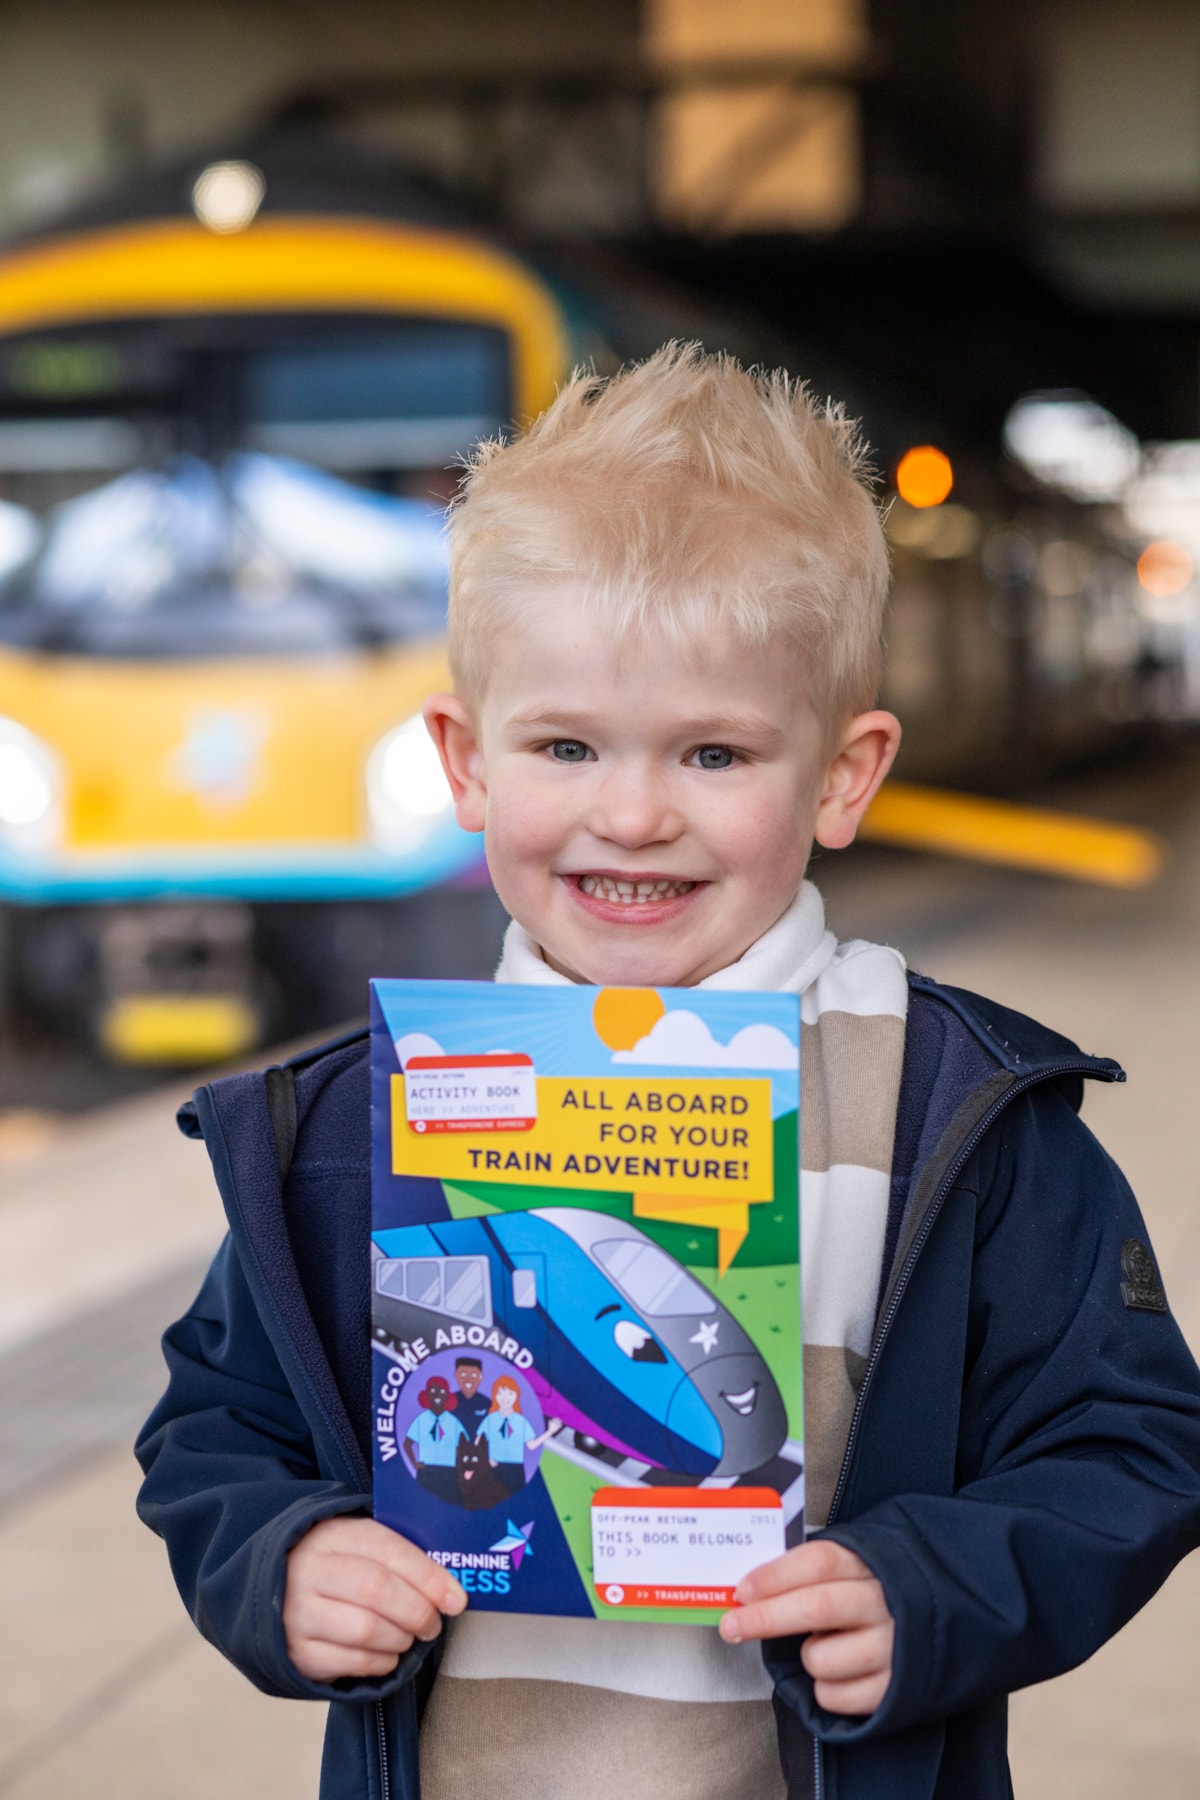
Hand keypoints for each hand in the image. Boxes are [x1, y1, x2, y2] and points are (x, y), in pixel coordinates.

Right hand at [284, 1516, 466, 1682]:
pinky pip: (351, 1662)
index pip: (387, 1549)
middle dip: (418, 1610)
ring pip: (366, 1629)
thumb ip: (399, 1557)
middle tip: (434, 1623)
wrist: (277, 1592)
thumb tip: (450, 1589)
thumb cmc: (338, 1567)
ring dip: (401, 1638)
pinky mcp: (297, 1653)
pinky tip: (388, 1653)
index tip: (456, 1598)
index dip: (428, 1576)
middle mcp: (309, 1571)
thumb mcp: (360, 1545)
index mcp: (332, 1535)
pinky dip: (381, 1662)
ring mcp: (298, 1614)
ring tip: (410, 1636)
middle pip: (377, 1590)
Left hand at [719, 1539, 893, 1716]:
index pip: (818, 1562)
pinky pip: (834, 1697)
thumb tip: (753, 1587)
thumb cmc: (880, 1590)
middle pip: (816, 1608)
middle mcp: (885, 1604)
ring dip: (806, 1656)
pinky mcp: (895, 1690)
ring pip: (820, 1659)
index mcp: (871, 1563)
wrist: (945, 1623)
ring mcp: (893, 1648)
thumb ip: (813, 1571)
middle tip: (732, 1626)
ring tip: (822, 1644)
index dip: (775, 1576)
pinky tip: (838, 1671)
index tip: (742, 1589)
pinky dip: (823, 1688)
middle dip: (765, 1618)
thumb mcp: (857, 1564)